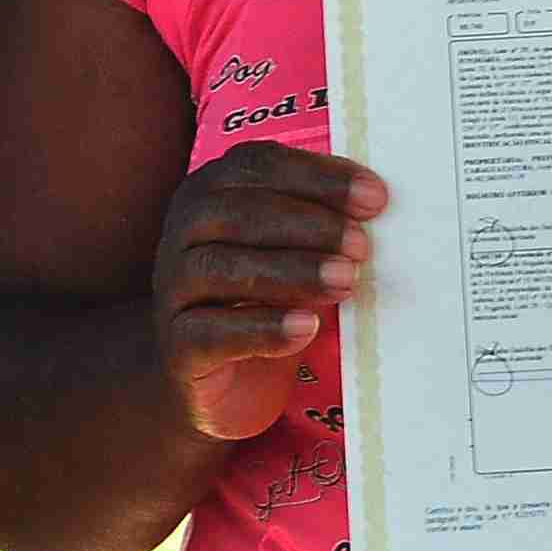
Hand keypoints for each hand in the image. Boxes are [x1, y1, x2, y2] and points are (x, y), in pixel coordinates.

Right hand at [152, 143, 385, 440]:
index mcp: (211, 193)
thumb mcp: (297, 254)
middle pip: (236, 212)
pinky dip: (262, 327)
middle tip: (361, 245)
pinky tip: (305, 328)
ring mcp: (173, 291)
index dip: (317, 176)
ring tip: (345, 281)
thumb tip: (378, 207)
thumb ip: (325, 226)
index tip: (374, 198)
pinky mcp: (178, 348)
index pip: (257, 165)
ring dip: (290, 271)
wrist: (221, 385)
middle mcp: (183, 234)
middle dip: (307, 223)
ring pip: (221, 267)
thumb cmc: (269, 303)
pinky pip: (211, 332)